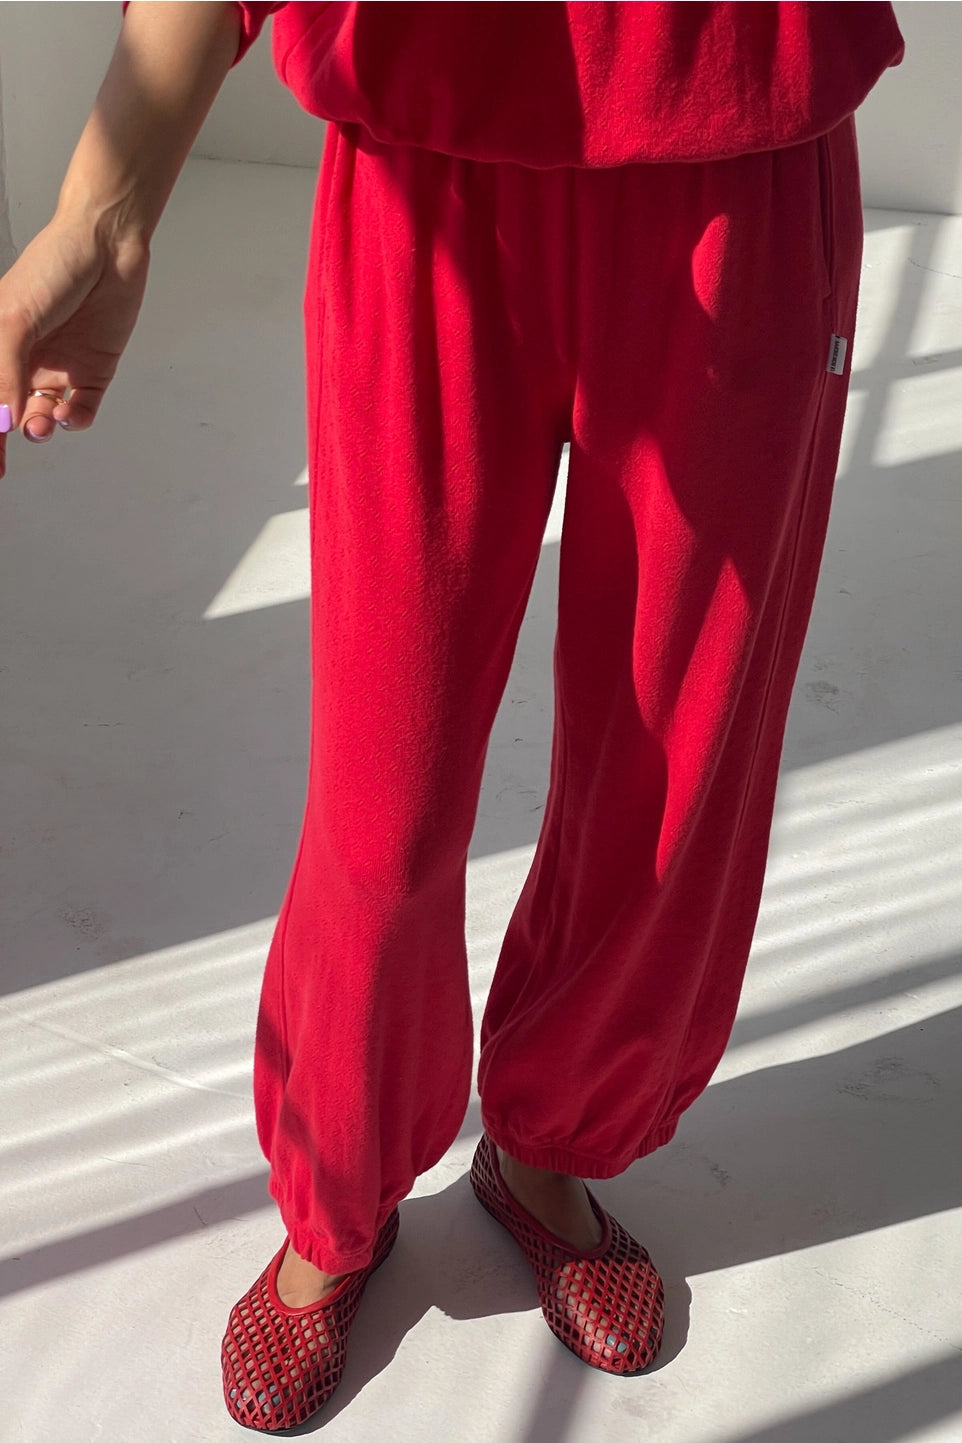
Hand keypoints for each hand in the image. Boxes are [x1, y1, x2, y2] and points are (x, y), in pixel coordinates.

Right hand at [0, 216, 149, 477]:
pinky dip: (74, 419)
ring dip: (39, 428)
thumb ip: (5, 373)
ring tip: (40, 425)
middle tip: (1, 465)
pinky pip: (81, 409)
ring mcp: (60, 367)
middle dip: (4, 440)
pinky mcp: (94, 371)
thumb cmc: (51, 267)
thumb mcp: (15, 319)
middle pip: (9, 413)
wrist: (106, 244)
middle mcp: (26, 361)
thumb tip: (0, 421)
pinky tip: (68, 414)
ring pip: (43, 416)